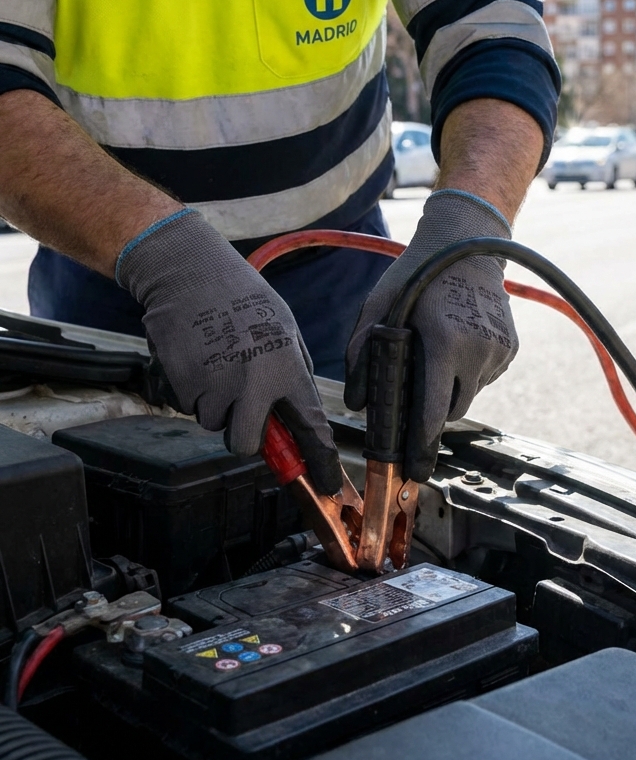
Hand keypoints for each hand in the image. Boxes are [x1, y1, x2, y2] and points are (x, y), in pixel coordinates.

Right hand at [117, 209, 341, 493]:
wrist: (190, 274)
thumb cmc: (243, 298)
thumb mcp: (285, 330)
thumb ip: (293, 375)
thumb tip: (297, 417)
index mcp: (287, 368)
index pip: (310, 427)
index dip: (320, 461)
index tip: (328, 485)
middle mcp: (253, 384)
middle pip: (246, 446)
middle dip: (243, 434)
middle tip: (242, 408)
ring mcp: (215, 386)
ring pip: (214, 424)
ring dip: (217, 405)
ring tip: (220, 363)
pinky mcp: (183, 384)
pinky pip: (192, 406)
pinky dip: (195, 390)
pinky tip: (201, 357)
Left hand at [345, 190, 516, 480]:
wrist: (469, 241)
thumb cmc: (419, 271)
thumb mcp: (381, 303)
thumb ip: (363, 351)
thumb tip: (357, 402)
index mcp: (444, 341)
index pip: (432, 411)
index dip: (421, 446)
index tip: (415, 472)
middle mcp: (477, 350)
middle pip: (452, 410)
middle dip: (432, 409)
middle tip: (418, 387)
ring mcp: (499, 350)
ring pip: (469, 394)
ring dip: (451, 387)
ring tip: (438, 352)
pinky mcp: (511, 348)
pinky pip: (485, 377)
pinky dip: (469, 372)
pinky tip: (458, 343)